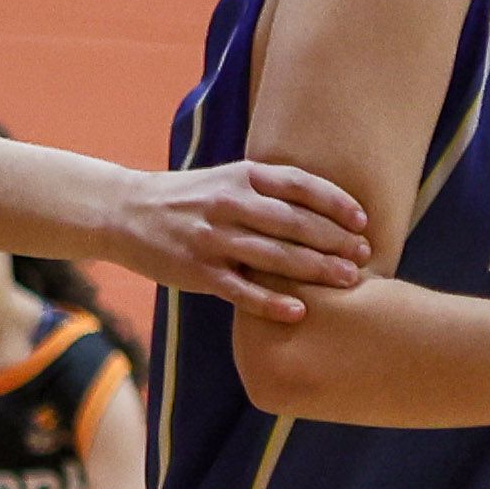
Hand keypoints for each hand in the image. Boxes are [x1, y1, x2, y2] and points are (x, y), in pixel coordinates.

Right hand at [115, 161, 374, 324]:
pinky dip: (271, 302)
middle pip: (294, 222)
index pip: (299, 185)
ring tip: (349, 281)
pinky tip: (299, 312)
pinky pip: (241, 290)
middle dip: (335, 239)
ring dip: (315, 269)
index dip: (335, 202)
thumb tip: (323, 199)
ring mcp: (212, 239)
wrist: (124, 212)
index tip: (362, 221)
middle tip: (365, 255)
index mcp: (241, 177)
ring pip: (274, 256)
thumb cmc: (188, 197)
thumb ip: (267, 187)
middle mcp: (229, 204)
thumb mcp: (225, 178)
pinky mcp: (198, 272)